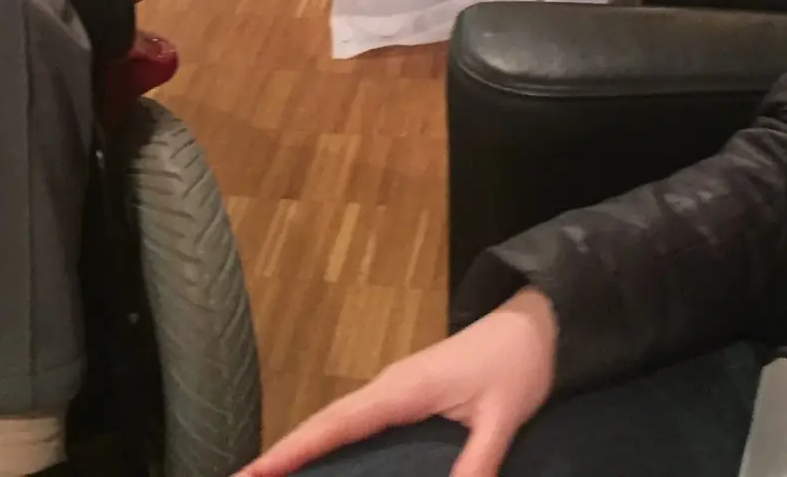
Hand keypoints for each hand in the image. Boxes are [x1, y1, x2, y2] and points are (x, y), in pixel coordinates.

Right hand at [238, 288, 557, 476]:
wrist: (535, 325)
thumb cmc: (516, 365)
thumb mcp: (502, 416)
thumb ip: (479, 460)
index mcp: (402, 389)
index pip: (336, 424)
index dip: (292, 450)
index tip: (250, 473)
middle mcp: (388, 388)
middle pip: (323, 425)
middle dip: (280, 455)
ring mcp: (394, 392)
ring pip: (335, 425)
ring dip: (298, 450)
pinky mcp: (405, 398)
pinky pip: (354, 425)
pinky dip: (326, 443)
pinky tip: (318, 468)